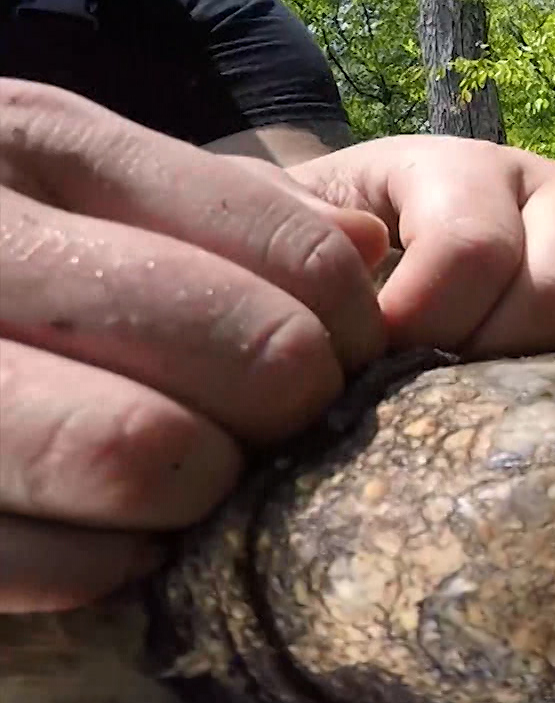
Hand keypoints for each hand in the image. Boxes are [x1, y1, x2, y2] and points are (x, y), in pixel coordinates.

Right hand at [0, 80, 390, 611]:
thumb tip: (370, 249)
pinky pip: (46, 561)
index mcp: (32, 138)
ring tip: (196, 480)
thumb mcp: (76, 187)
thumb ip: (222, 213)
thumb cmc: (0, 265)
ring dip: (204, 487)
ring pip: (137, 454)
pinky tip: (113, 538)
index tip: (343, 358)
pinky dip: (110, 564)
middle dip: (288, 408)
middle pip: (242, 349)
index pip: (280, 241)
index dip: (345, 320)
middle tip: (274, 428)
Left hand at [284, 136, 554, 358]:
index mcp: (464, 166)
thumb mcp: (290, 226)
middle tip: (446, 384)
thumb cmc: (332, 248)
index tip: (382, 358)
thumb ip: (304, 234)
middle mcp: (553, 187)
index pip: (473, 246)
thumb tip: (368, 250)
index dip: (427, 320)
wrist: (378, 239)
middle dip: (499, 354)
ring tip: (512, 390)